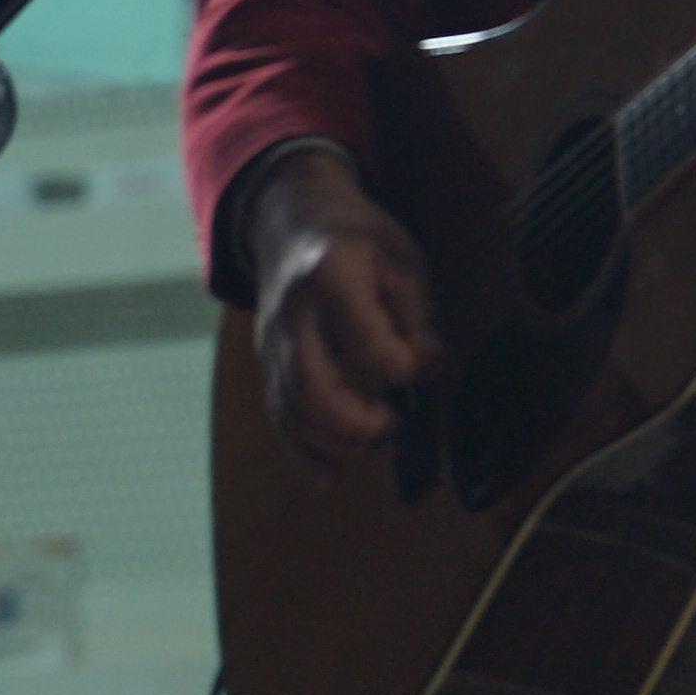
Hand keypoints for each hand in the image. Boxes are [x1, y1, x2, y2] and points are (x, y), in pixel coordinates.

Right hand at [249, 150, 433, 468]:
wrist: (293, 219)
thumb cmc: (358, 238)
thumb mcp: (402, 258)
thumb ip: (417, 314)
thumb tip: (429, 365)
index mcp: (330, 275)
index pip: (367, 341)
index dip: (404, 365)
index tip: (429, 364)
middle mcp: (291, 312)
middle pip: (310, 385)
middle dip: (356, 424)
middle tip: (396, 432)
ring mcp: (271, 339)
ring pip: (290, 407)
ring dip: (335, 443)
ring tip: (382, 449)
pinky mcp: (266, 360)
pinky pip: (278, 412)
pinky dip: (304, 449)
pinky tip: (332, 474)